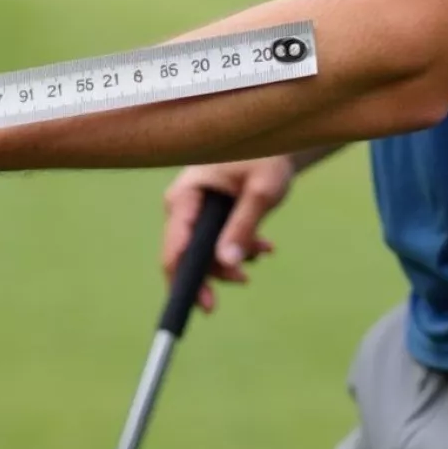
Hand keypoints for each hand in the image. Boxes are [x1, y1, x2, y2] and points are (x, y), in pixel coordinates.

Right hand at [162, 156, 294, 311]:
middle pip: (184, 256)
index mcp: (185, 196)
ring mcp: (190, 215)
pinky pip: (212, 247)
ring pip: (202, 255)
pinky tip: (263, 246)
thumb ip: (243, 226)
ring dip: (233, 261)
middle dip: (215, 273)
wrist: (272, 145)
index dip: (184, 277)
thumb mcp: (261, 192)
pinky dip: (236, 251)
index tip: (202, 302)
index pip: (175, 246)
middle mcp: (181, 207)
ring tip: (265, 250)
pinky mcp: (203, 220)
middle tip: (244, 282)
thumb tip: (229, 263)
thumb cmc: (265, 158)